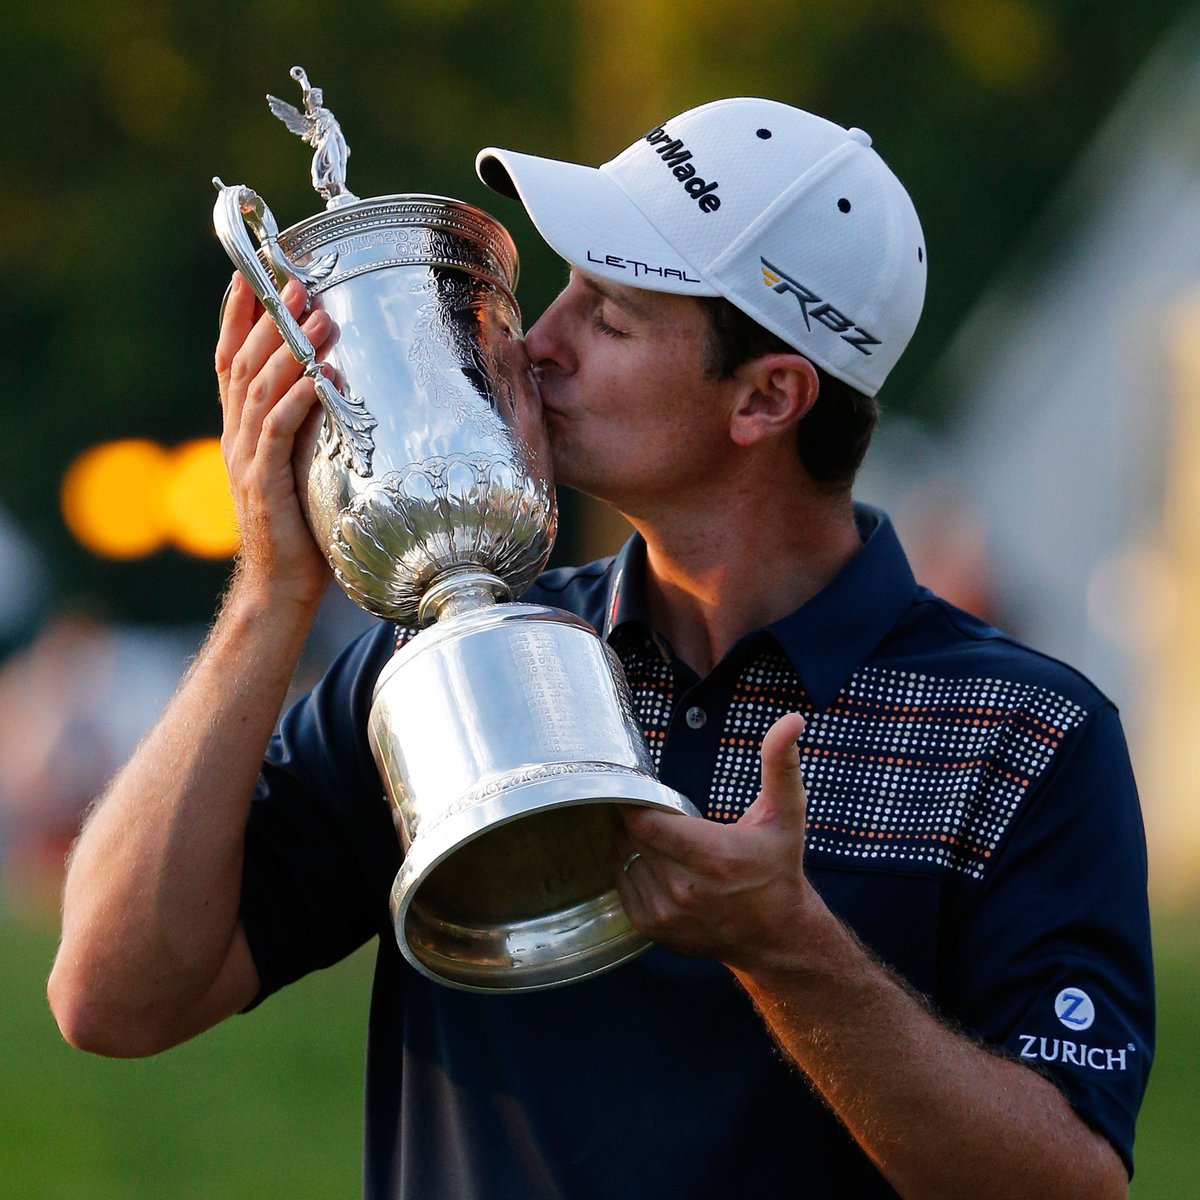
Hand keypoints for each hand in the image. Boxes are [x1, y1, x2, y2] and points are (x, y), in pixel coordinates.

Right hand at [215, 273, 331, 608]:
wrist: (282, 585)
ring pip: (260, 389)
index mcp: (242, 429)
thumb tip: (341, 388)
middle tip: (297, 281)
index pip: (231, 359)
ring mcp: (245, 458)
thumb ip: (308, 429)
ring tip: (318, 316)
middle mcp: (236, 436)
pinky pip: (278, 429)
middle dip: (268, 317)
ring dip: (289, 349)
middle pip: (243, 363)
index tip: (253, 272)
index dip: (237, 315)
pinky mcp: (263, 482)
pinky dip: (299, 398)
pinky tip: (323, 376)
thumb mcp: (303, 465)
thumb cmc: (303, 527)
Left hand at [614, 712, 825, 973]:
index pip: (645, 825)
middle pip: (632, 840)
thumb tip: (792, 720)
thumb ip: (781, 764)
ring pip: (623, 861)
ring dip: (628, 842)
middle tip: (642, 805)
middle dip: (632, 818)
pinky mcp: (654, 928)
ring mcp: (667, 914)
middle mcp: (686, 889)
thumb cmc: (778, 869)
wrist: (777, 936)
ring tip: (647, 830)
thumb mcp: (785, 814)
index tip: (634, 788)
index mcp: (714, 857)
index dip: (632, 803)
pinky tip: (648, 857)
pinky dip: (628, 867)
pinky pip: (622, 885)